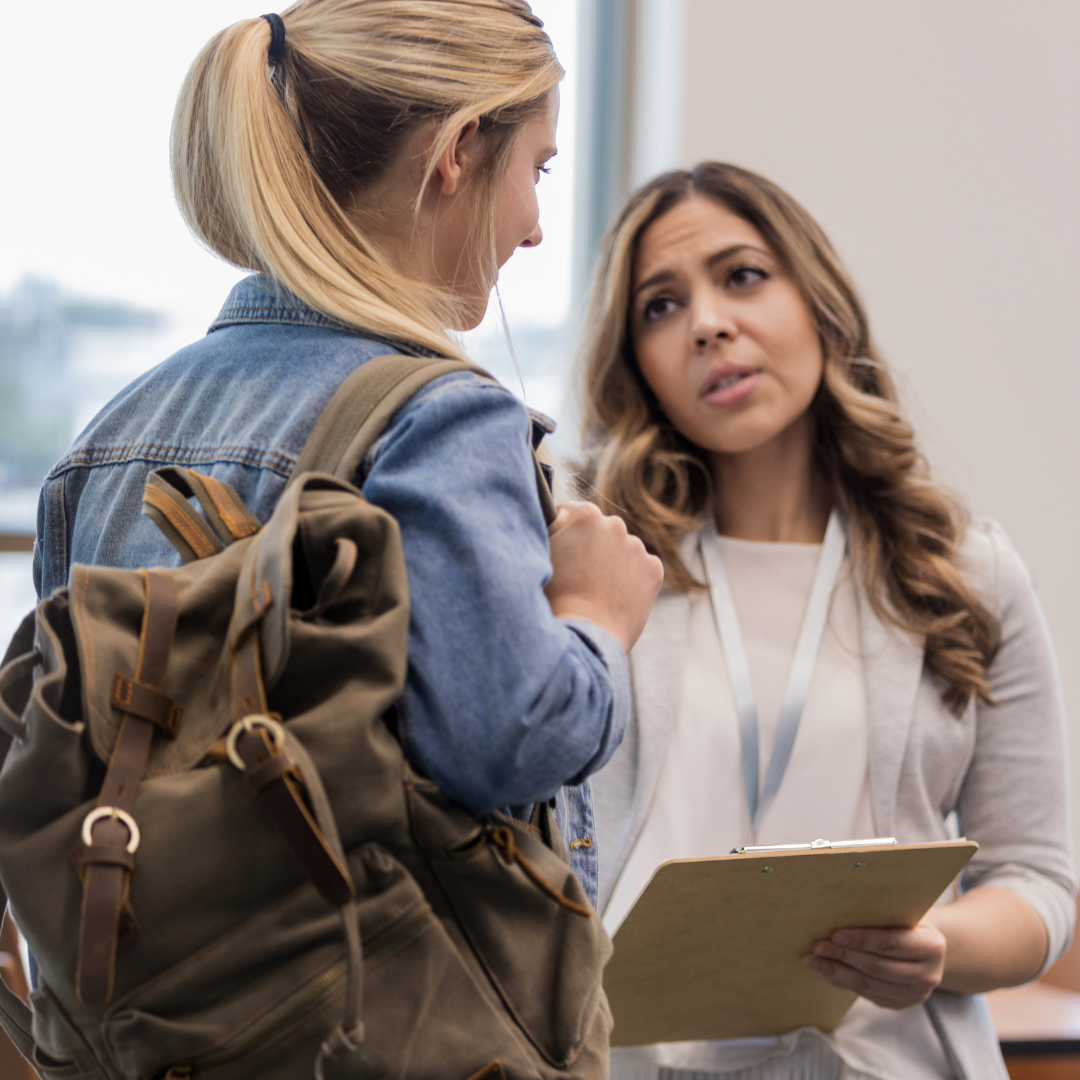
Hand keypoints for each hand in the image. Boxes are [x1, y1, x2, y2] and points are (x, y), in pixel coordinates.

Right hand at [544, 502, 663, 651]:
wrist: (584, 637)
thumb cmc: (553, 599)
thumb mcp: (540, 556)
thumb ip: (550, 531)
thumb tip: (554, 520)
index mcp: (585, 515)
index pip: (571, 514)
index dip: (563, 534)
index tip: (559, 553)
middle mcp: (614, 524)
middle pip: (600, 530)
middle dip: (590, 547)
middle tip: (577, 576)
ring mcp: (637, 547)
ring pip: (622, 550)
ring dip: (611, 563)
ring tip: (595, 591)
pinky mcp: (654, 569)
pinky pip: (641, 568)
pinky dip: (631, 580)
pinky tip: (614, 597)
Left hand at [802, 924, 945, 1009]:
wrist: (927, 947)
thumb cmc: (908, 920)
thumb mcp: (903, 912)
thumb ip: (880, 913)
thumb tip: (839, 907)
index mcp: (932, 946)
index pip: (890, 944)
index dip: (861, 940)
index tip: (835, 934)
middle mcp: (928, 974)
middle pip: (877, 967)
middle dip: (843, 956)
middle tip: (817, 945)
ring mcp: (915, 994)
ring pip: (868, 985)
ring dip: (836, 971)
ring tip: (812, 959)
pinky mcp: (900, 1003)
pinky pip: (866, 994)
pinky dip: (842, 982)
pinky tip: (825, 970)